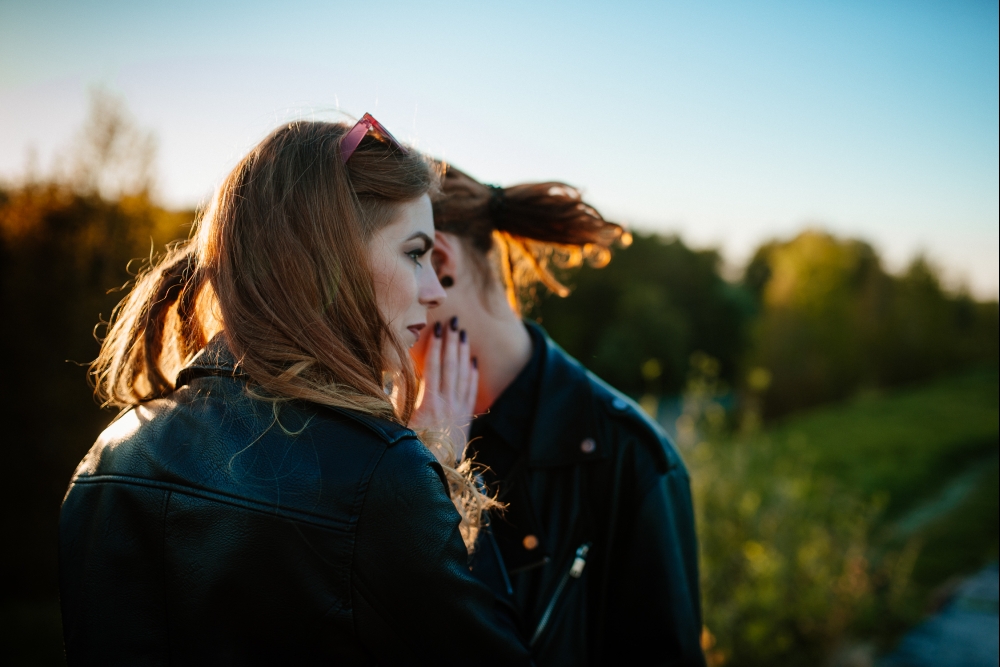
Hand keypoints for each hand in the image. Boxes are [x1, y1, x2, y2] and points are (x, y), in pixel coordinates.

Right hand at [409, 317, 478, 460]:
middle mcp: (447, 404)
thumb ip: (396, 401)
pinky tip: (474, 362)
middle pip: (451, 366)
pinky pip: (472, 392)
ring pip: (463, 375)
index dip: (436, 346)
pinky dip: (473, 375)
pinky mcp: (465, 419)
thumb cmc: (411, 449)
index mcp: (428, 403)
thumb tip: (393, 378)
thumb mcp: (397, 426)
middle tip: (454, 321)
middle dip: (452, 342)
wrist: (434, 474)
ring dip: (463, 353)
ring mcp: (459, 411)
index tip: (437, 328)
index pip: (433, 367)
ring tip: (464, 334)